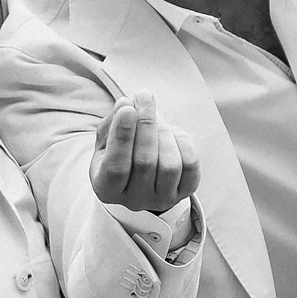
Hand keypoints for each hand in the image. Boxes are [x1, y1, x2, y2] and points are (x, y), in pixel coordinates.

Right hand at [90, 92, 200, 214]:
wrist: (141, 177)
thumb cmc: (120, 155)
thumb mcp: (106, 141)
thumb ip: (111, 124)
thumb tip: (126, 104)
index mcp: (107, 188)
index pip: (116, 166)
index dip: (122, 136)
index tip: (127, 108)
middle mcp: (134, 200)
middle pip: (145, 163)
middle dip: (146, 125)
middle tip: (144, 96)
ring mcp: (161, 199)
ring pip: (169, 165)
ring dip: (164, 134)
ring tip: (157, 118)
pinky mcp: (184, 192)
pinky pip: (190, 166)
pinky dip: (183, 143)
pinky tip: (172, 133)